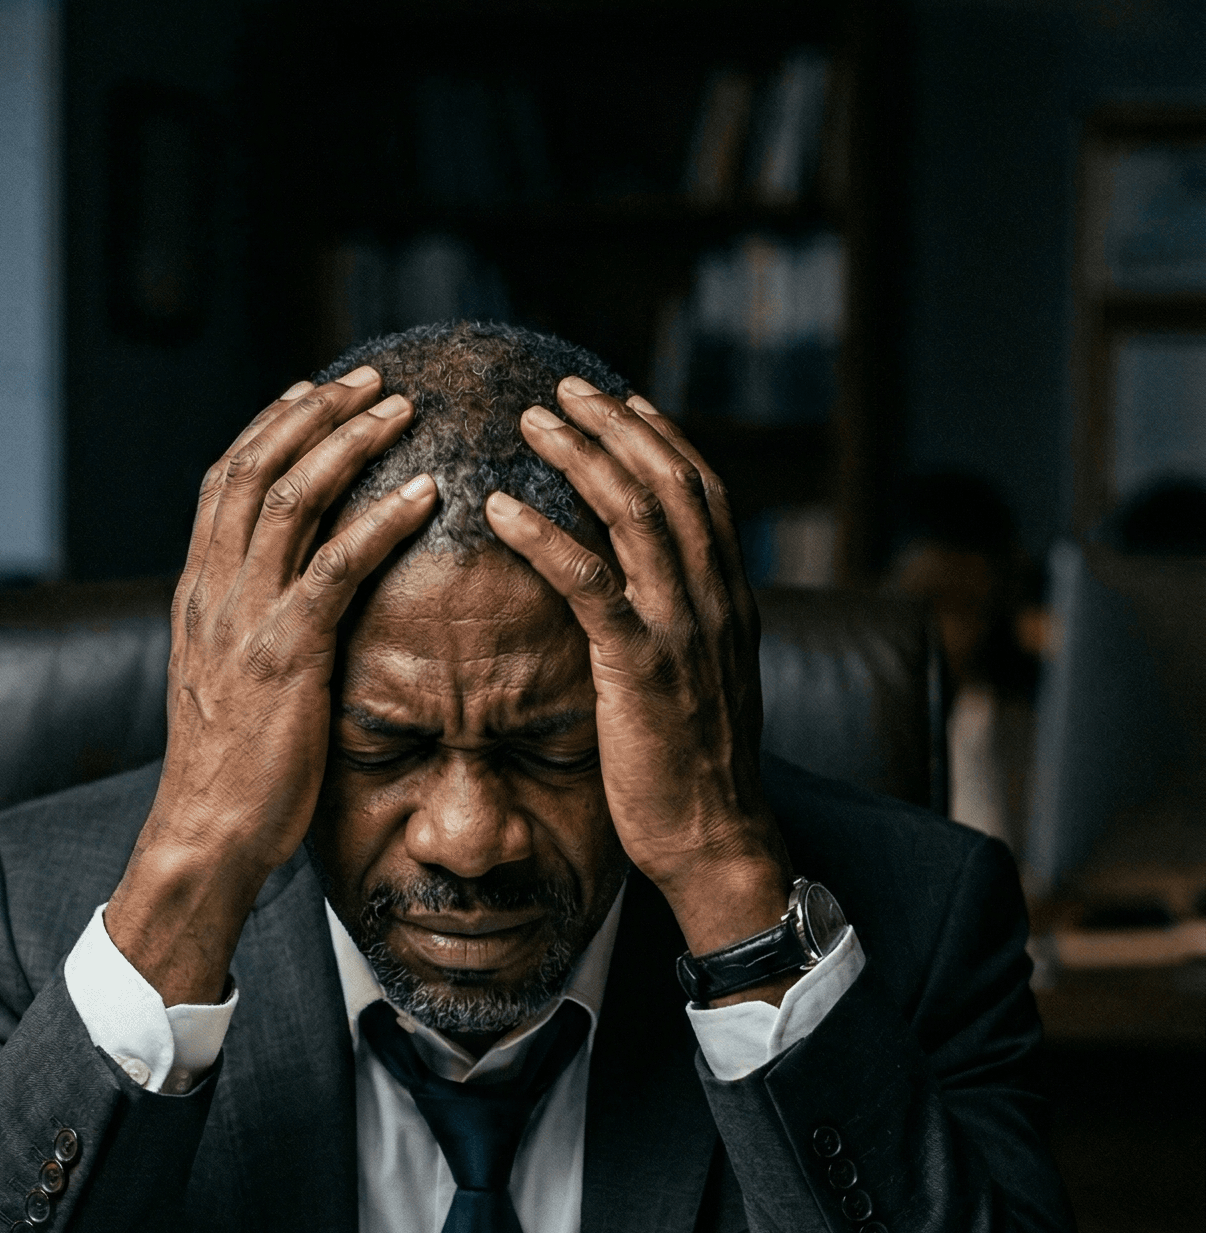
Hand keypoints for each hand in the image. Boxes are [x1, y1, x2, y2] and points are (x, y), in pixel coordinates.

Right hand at [106, 371, 436, 1004]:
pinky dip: (382, 521)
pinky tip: (426, 494)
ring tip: (400, 410)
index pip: (224, 481)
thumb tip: (285, 601)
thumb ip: (249, 629)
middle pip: (254, 467)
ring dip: (349, 444)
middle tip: (370, 379)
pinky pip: (336, 568)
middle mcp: (212, 590)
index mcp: (197, 591)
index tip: (314, 391)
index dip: (271, 427)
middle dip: (313, 412)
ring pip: (290, 498)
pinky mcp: (285, 654)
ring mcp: (245, 618)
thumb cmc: (230, 768)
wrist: (204, 831)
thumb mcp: (228, 681)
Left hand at [487, 380, 792, 968]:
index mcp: (731, 600)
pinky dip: (544, 537)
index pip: (702, 491)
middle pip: (670, 481)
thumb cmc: (695, 772)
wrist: (715, 841)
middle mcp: (715, 602)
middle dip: (615, 426)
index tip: (618, 400)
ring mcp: (682, 632)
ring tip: (530, 423)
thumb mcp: (702, 683)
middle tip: (562, 391)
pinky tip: (501, 509)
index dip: (661, 438)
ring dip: (580, 458)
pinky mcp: (640, 669)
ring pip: (635, 514)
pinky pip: (590, 583)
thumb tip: (652, 593)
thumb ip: (685, 629)